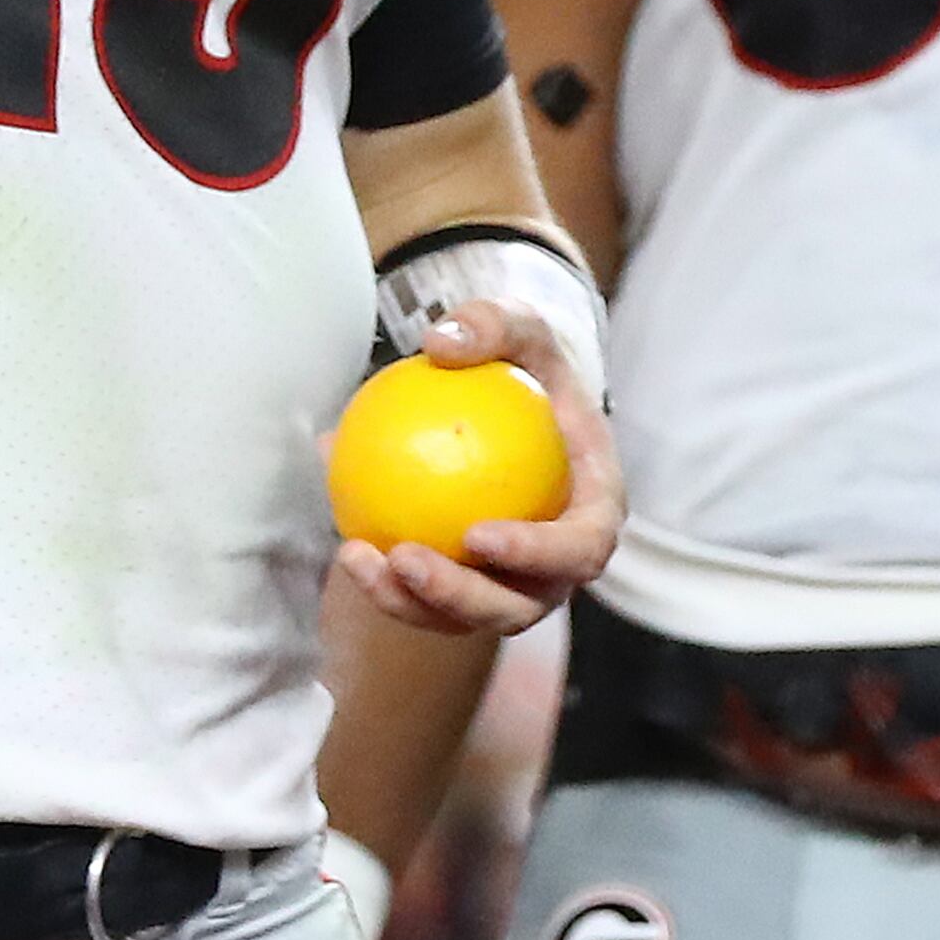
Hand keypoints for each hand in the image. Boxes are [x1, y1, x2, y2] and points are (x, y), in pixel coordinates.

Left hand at [331, 298, 626, 638]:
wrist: (511, 407)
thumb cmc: (524, 368)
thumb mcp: (518, 328)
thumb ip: (491, 325)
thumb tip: (440, 344)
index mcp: (593, 512)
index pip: (579, 549)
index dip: (537, 555)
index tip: (478, 535)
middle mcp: (558, 564)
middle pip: (518, 604)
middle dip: (461, 596)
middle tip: (406, 560)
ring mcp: (515, 584)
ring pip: (465, 615)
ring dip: (410, 602)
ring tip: (357, 559)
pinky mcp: (470, 588)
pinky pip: (429, 596)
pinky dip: (387, 579)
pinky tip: (345, 543)